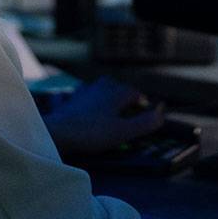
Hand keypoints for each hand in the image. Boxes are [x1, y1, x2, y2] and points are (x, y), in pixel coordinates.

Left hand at [42, 76, 164, 159]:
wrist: (56, 132)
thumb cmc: (91, 132)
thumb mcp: (123, 131)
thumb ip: (145, 123)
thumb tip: (161, 115)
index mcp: (117, 90)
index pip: (137, 95)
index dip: (142, 108)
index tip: (143, 121)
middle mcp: (102, 86)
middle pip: (121, 92)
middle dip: (125, 105)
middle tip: (127, 123)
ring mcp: (86, 91)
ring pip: (104, 94)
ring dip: (109, 105)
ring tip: (109, 122)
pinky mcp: (72, 100)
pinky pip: (88, 101)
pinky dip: (92, 109)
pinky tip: (89, 120)